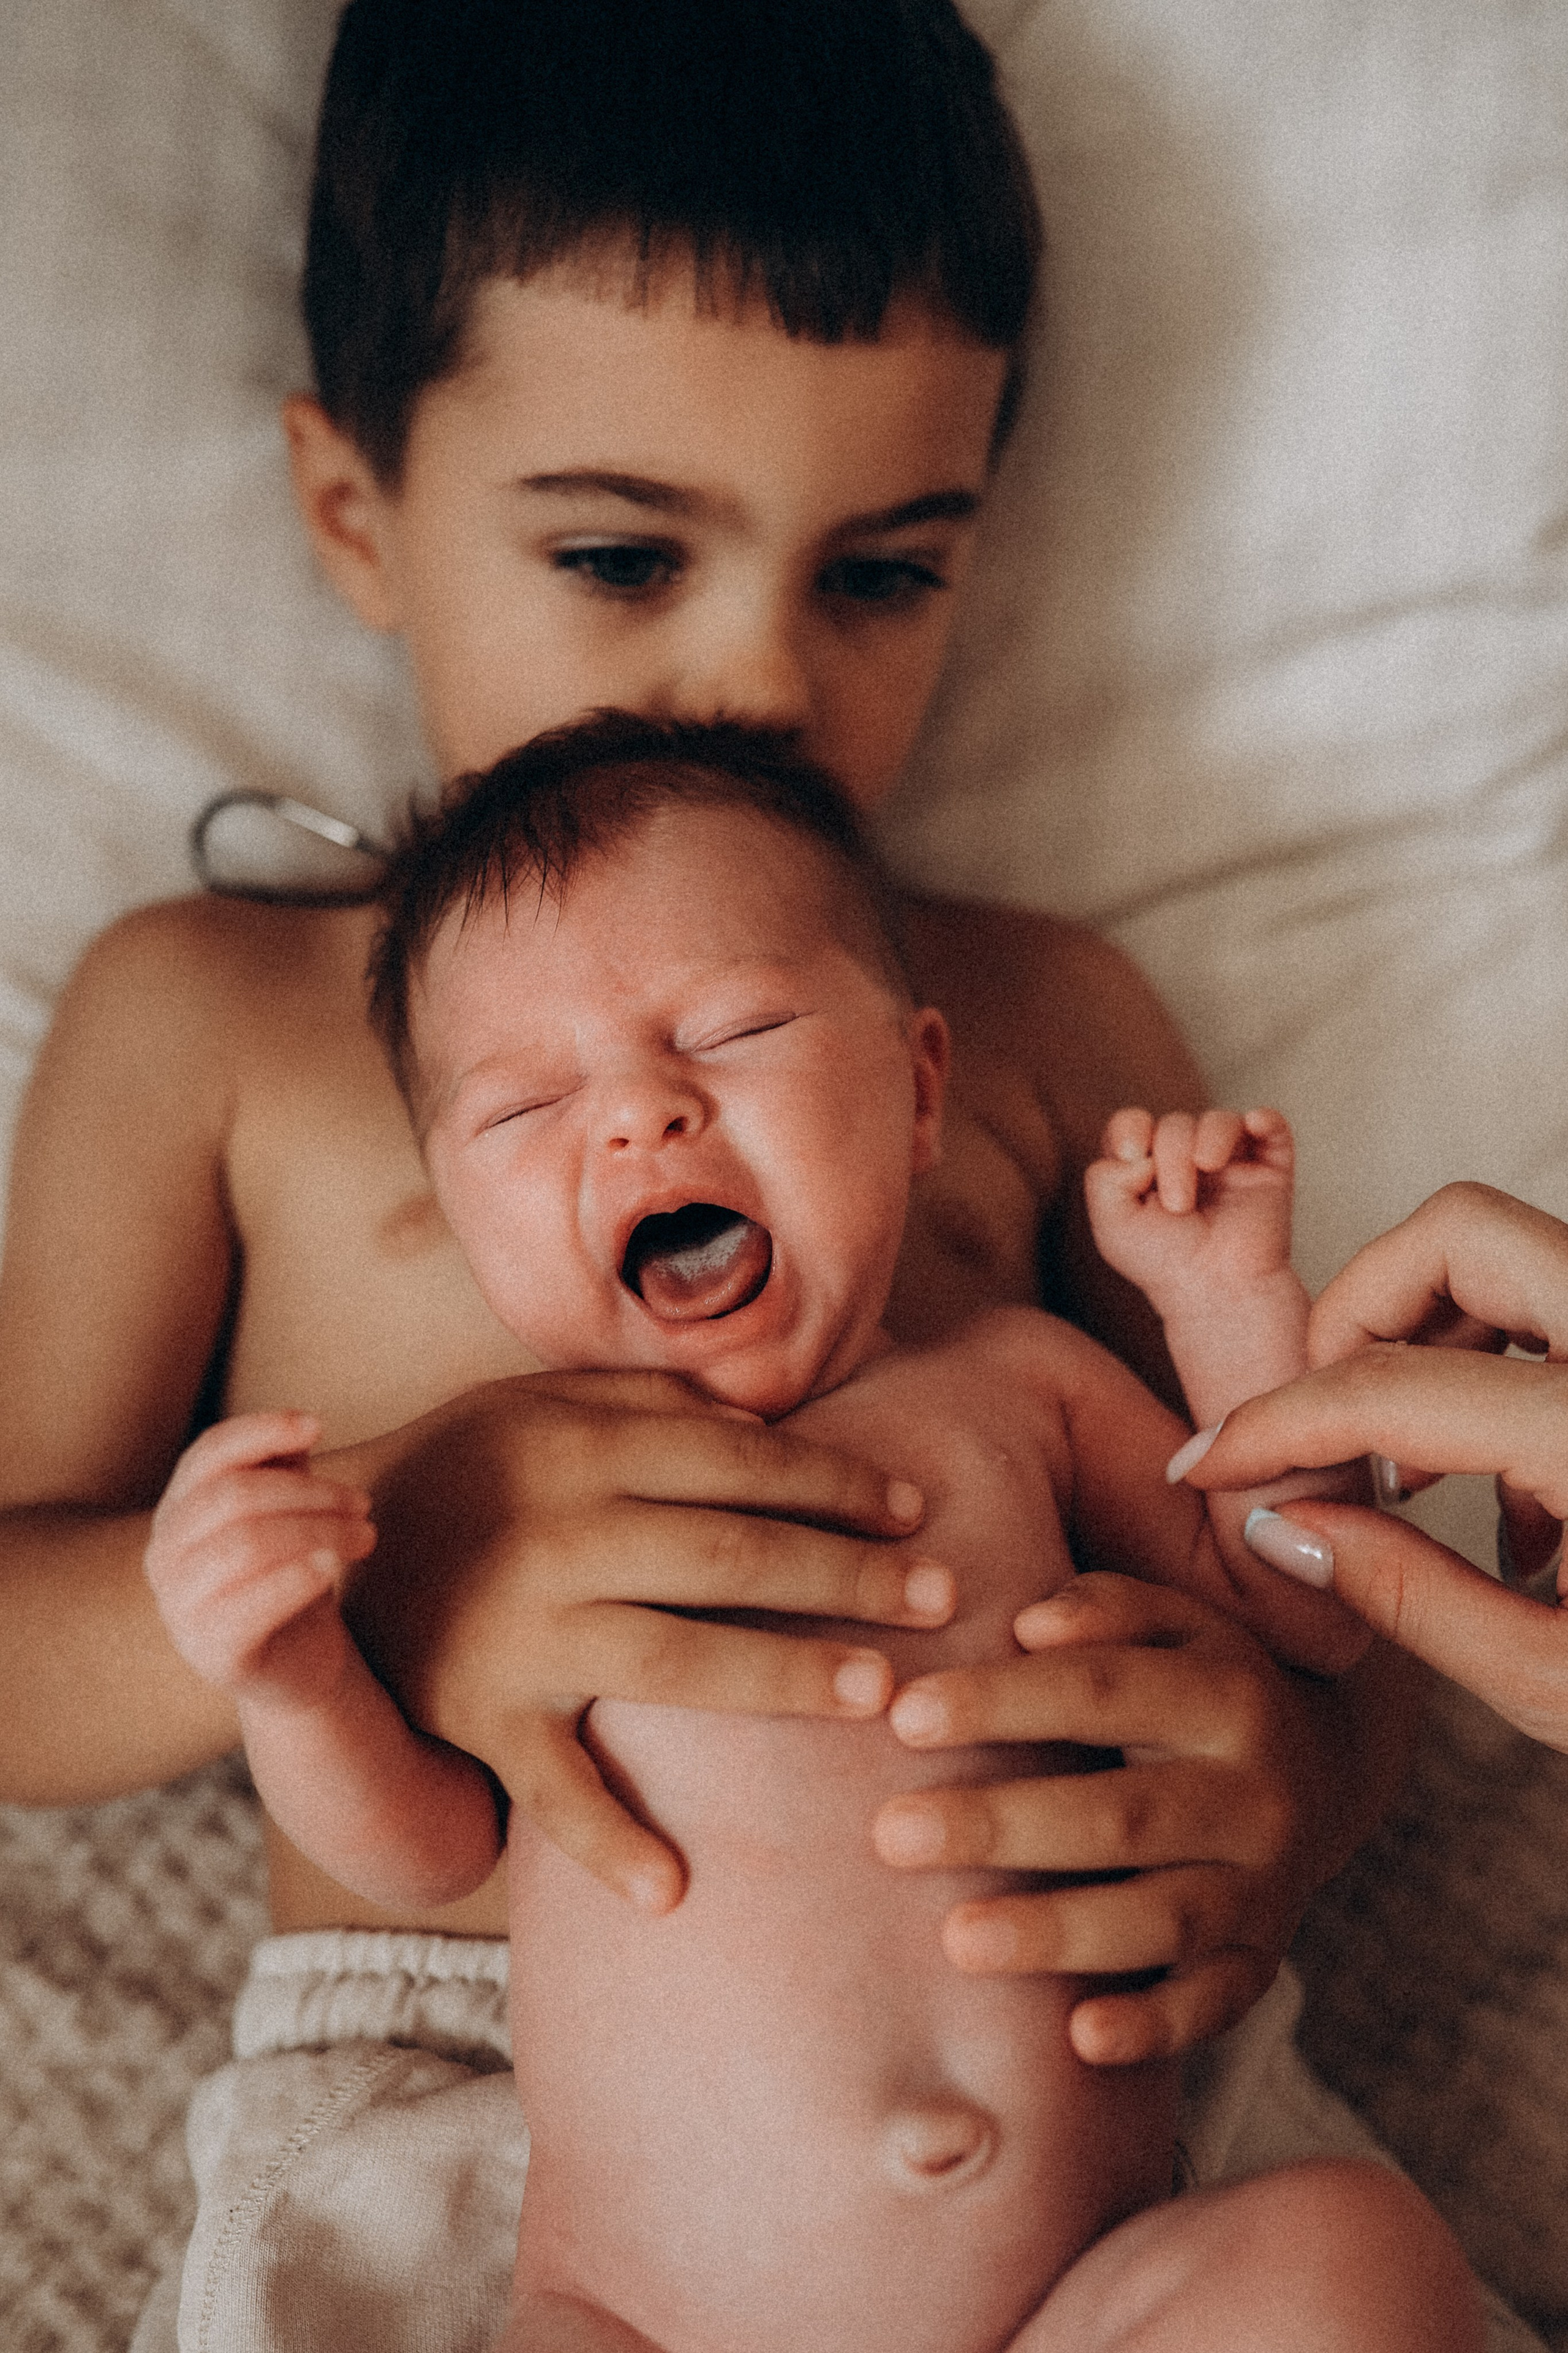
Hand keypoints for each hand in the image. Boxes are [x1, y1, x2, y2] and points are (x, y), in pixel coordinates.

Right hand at [145, 1410, 375, 1701]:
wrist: (296, 1665)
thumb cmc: (289, 1574)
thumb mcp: (287, 1513)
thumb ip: (284, 1468)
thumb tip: (303, 1425)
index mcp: (178, 1510)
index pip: (208, 1454)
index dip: (261, 1430)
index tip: (318, 1426)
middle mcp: (164, 1554)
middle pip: (234, 1495)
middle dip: (310, 1491)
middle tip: (362, 1504)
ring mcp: (179, 1606)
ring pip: (247, 1543)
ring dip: (319, 1530)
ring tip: (365, 1536)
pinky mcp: (210, 1650)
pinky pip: (252, 1603)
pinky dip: (297, 1576)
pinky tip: (331, 1566)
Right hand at [342, 1368, 950, 1910]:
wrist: (313, 1551)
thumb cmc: (464, 1467)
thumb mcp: (539, 1402)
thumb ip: (649, 1397)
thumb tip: (769, 1410)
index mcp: (579, 1445)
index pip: (737, 1462)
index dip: (835, 1482)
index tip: (911, 1509)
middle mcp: (556, 1534)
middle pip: (730, 1556)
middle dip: (847, 1575)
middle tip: (941, 1598)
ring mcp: (517, 1633)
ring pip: (675, 1660)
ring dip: (784, 1675)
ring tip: (877, 1693)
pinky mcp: (478, 1716)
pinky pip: (551, 1789)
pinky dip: (609, 1843)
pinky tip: (676, 1890)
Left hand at [871, 1574, 1327, 2063]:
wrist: (1320, 1772)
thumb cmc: (1194, 1683)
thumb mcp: (1172, 1624)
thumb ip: (1105, 1608)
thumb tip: (1031, 1623)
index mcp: (1228, 1695)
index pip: (1102, 1692)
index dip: (1003, 1702)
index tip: (904, 1717)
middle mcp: (1254, 1795)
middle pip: (1122, 1814)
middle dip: (1002, 1826)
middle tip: (892, 1834)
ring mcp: (1264, 1888)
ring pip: (1162, 1918)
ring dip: (1058, 1931)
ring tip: (957, 1940)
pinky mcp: (1260, 1961)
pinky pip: (1214, 2005)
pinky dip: (1154, 2027)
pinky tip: (1080, 2038)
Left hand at [1085, 1106, 1294, 1316]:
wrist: (1217, 1289)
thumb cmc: (1164, 1262)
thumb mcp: (1111, 1223)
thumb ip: (1104, 1177)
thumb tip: (1142, 1151)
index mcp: (1144, 1170)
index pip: (1133, 1124)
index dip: (1130, 1127)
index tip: (1131, 1154)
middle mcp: (1185, 1160)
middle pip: (1173, 1124)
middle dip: (1170, 1155)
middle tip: (1178, 1205)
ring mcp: (1229, 1163)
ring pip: (1219, 1120)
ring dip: (1210, 1138)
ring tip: (1207, 1167)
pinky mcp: (1268, 1169)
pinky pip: (1272, 1125)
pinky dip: (1265, 1118)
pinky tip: (1255, 1123)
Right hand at [1180, 1183, 1567, 1749]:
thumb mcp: (1561, 1689)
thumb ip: (1411, 1599)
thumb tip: (1284, 1524)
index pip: (1385, 1389)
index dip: (1272, 1425)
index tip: (1208, 1465)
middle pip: (1457, 1231)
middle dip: (1358, 1313)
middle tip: (1325, 1427)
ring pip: (1512, 1253)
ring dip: (1434, 1339)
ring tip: (1423, 1488)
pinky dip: (1508, 1377)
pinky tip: (1522, 1521)